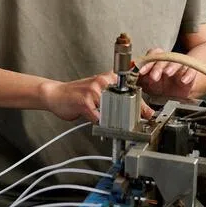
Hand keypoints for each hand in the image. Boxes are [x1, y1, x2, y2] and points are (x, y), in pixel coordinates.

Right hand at [38, 72, 155, 122]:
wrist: (56, 94)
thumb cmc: (78, 95)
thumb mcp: (99, 91)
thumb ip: (116, 96)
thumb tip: (138, 109)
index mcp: (109, 77)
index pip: (132, 90)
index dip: (142, 105)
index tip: (149, 115)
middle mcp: (103, 82)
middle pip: (127, 102)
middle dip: (132, 117)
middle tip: (135, 127)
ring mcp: (94, 91)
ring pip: (114, 112)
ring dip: (116, 123)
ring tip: (116, 129)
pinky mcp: (85, 102)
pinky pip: (99, 119)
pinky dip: (101, 126)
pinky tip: (99, 126)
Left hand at [137, 48, 202, 99]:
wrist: (179, 93)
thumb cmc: (161, 86)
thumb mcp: (149, 84)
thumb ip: (141, 80)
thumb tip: (128, 78)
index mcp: (156, 62)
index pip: (150, 57)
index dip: (145, 64)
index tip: (141, 72)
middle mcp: (167, 62)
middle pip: (162, 59)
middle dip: (157, 67)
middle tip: (154, 76)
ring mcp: (179, 66)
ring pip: (175, 62)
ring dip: (171, 67)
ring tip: (168, 73)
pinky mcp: (190, 72)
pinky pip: (190, 70)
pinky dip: (188, 75)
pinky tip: (183, 80)